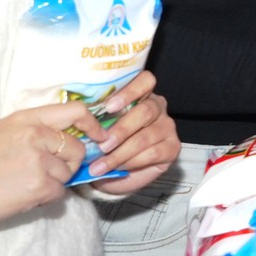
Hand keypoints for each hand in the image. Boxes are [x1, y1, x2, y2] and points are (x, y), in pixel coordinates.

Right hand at [0, 102, 88, 227]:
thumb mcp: (4, 132)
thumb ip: (36, 130)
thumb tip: (70, 137)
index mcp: (27, 119)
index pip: (75, 111)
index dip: (93, 124)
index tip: (98, 137)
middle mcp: (35, 135)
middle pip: (77, 149)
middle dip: (68, 164)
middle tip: (44, 172)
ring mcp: (38, 160)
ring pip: (67, 173)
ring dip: (52, 182)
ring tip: (24, 183)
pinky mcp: (39, 184)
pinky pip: (58, 192)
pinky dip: (45, 197)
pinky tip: (23, 195)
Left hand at [86, 73, 179, 197]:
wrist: (113, 174)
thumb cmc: (104, 145)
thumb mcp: (99, 128)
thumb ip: (97, 119)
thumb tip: (83, 117)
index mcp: (140, 95)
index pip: (145, 81)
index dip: (130, 91)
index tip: (109, 106)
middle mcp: (157, 107)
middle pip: (146, 110)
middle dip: (122, 129)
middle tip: (102, 145)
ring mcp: (167, 127)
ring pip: (147, 135)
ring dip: (121, 152)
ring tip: (101, 164)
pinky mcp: (172, 148)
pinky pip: (153, 153)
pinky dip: (132, 162)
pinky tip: (117, 168)